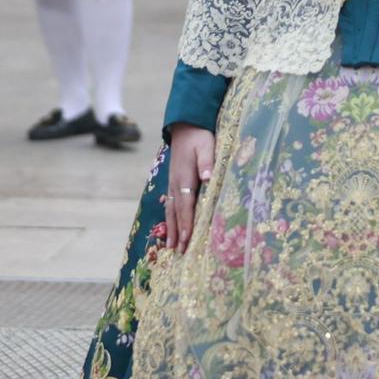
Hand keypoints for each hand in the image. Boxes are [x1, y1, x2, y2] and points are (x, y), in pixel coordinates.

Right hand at [163, 127, 215, 252]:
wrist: (185, 127)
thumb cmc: (199, 137)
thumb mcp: (207, 146)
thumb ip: (207, 162)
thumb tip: (207, 177)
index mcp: (185, 178)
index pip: (186, 205)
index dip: (186, 223)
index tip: (187, 239)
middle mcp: (176, 184)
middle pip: (176, 212)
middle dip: (177, 232)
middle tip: (178, 251)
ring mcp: (173, 184)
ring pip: (170, 210)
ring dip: (171, 229)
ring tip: (171, 246)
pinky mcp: (173, 182)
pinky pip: (170, 204)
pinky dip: (170, 218)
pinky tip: (171, 227)